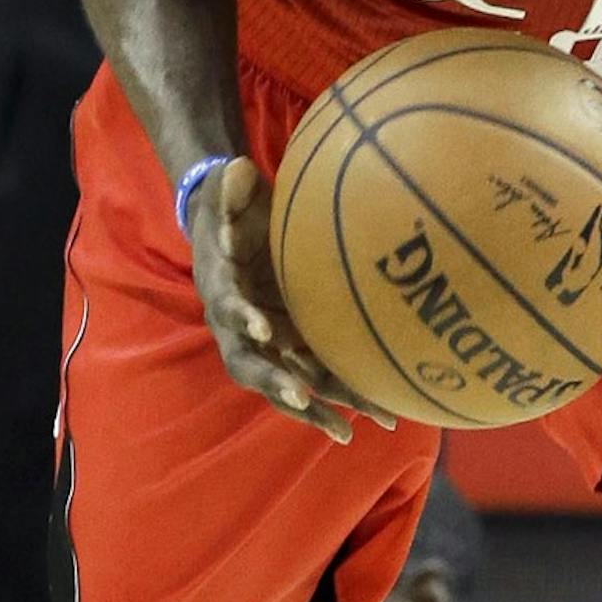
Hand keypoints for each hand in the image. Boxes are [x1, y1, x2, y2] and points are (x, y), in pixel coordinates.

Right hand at [188, 157, 394, 445]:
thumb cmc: (232, 206)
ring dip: (312, 407)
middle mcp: (238, 325)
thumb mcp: (229, 188)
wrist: (227, 228)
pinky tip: (378, 417)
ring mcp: (265, 341)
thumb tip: (239, 170)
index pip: (229, 306)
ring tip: (347, 431)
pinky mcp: (289, 345)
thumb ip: (233, 184)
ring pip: (285, 382)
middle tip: (302, 396)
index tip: (262, 327)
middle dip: (275, 382)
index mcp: (222, 288)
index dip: (242, 319)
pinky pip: (312, 378)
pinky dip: (337, 399)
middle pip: (252, 364)